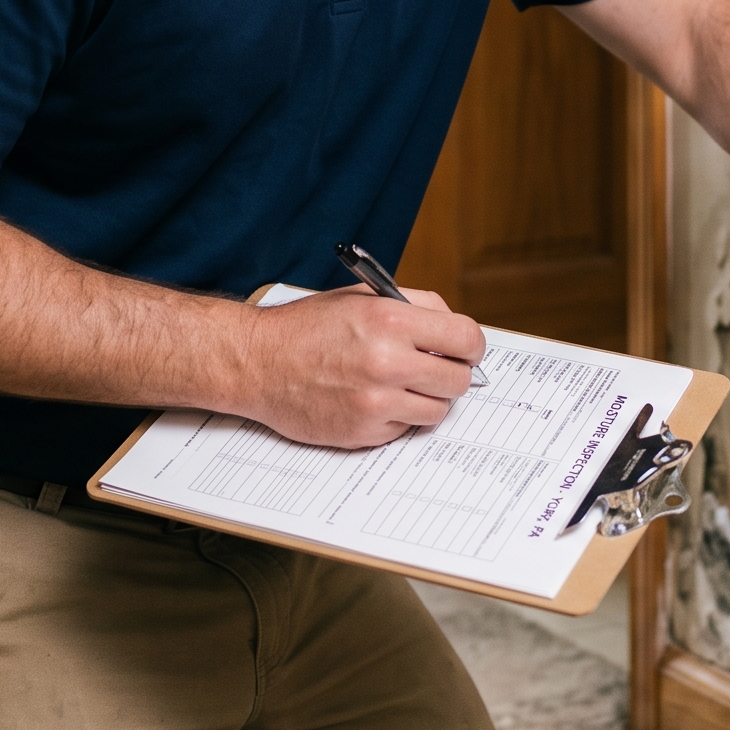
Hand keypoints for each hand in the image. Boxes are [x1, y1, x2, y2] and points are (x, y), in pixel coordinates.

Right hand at [233, 285, 484, 447]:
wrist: (258, 363)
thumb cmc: (308, 327)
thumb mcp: (363, 298)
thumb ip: (415, 306)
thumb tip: (456, 329)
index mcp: (392, 321)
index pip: (467, 339)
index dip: (471, 346)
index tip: (465, 350)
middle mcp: (388, 362)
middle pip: (458, 380)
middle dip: (452, 373)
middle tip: (435, 369)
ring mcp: (376, 402)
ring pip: (438, 410)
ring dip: (427, 398)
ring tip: (401, 384)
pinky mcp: (364, 432)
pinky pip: (407, 427)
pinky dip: (398, 416)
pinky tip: (374, 398)